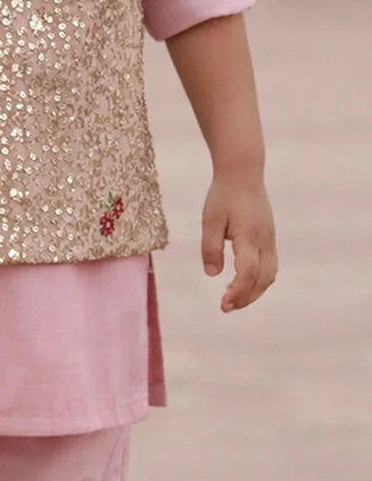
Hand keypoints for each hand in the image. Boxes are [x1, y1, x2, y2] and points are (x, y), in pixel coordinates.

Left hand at [201, 176, 276, 312]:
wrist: (243, 173)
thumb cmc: (223, 195)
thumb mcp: (210, 219)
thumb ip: (210, 247)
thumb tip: (212, 274)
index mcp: (249, 237)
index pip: (247, 273)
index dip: (237, 292)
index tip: (223, 304)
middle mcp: (264, 241)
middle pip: (262, 280)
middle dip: (246, 298)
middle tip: (226, 307)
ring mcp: (270, 240)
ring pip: (270, 275)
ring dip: (255, 291)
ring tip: (234, 299)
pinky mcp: (270, 237)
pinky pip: (271, 266)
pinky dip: (260, 280)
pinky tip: (245, 283)